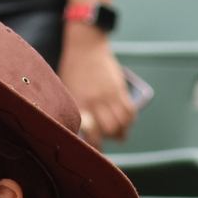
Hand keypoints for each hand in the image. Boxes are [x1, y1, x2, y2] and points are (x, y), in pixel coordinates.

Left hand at [57, 23, 133, 144]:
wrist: (85, 46)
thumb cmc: (72, 70)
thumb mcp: (66, 91)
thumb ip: (74, 109)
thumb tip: (80, 131)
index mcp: (80, 102)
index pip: (91, 132)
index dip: (95, 145)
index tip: (94, 150)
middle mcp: (96, 100)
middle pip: (110, 129)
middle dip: (109, 138)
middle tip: (106, 138)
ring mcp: (110, 94)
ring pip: (123, 122)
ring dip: (121, 131)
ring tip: (117, 133)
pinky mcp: (120, 88)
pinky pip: (130, 110)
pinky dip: (130, 120)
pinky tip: (125, 122)